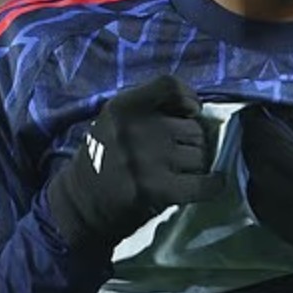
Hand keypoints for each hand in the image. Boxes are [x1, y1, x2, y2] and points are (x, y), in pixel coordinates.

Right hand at [48, 75, 222, 252]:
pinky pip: (203, 184)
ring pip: (200, 154)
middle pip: (193, 126)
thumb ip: (148, 109)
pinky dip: (213, 185)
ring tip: (178, 172)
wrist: (79, 206)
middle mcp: (135, 129)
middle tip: (175, 154)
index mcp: (122, 107)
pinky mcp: (157, 190)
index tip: (191, 111)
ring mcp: (146, 160)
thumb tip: (196, 110)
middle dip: (190, 141)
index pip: (170, 86)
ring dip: (196, 164)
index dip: (188, 97)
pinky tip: (213, 183)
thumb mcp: (114, 122)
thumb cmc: (103, 159)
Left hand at [240, 104, 292, 292]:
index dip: (286, 103)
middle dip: (257, 119)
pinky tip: (258, 174)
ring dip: (251, 148)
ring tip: (252, 137)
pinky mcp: (291, 230)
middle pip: (269, 140)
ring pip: (257, 168)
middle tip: (254, 109)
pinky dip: (253, 182)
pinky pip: (258, 201)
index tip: (278, 96)